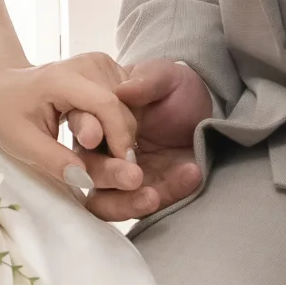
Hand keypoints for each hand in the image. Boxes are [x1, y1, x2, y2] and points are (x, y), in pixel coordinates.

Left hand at [0, 54, 143, 197]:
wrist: (5, 85)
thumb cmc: (9, 113)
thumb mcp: (21, 142)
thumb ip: (54, 160)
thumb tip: (85, 178)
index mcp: (63, 77)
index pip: (106, 106)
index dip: (119, 139)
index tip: (123, 170)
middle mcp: (88, 63)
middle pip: (122, 108)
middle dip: (122, 142)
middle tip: (111, 172)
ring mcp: (101, 62)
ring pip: (129, 106)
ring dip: (121, 135)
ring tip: (99, 154)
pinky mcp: (109, 68)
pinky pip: (127, 102)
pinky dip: (120, 124)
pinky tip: (102, 138)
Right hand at [79, 58, 211, 222]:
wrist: (205, 115)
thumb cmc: (176, 91)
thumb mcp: (167, 77)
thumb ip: (149, 79)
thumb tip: (124, 90)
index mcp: (98, 118)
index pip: (80, 125)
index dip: (84, 130)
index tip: (96, 136)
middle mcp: (102, 150)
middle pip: (87, 170)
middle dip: (107, 175)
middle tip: (133, 175)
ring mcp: (120, 177)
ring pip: (104, 203)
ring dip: (125, 203)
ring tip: (153, 195)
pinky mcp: (145, 194)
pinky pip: (146, 207)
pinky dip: (168, 194)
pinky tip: (190, 173)